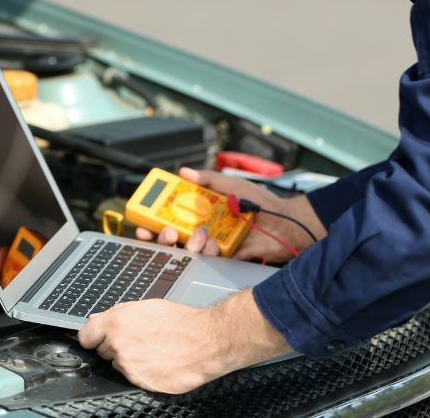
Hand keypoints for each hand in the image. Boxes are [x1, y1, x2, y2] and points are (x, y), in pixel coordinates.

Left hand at [78, 290, 289, 393]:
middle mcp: (119, 346)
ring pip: (120, 365)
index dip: (93, 336)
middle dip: (116, 346)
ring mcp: (130, 367)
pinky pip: (134, 377)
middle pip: (104, 351)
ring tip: (153, 349)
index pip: (85, 336)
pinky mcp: (142, 383)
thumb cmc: (179, 321)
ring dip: (131, 359)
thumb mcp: (145, 306)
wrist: (206, 341)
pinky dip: (143, 372)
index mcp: (116, 323)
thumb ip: (117, 314)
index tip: (98, 338)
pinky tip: (159, 361)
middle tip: (139, 339)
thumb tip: (96, 319)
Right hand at [135, 167, 326, 263]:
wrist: (286, 224)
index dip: (154, 217)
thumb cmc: (261, 202)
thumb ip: (209, 179)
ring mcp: (211, 244)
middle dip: (161, 235)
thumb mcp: (232, 185)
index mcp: (201, 209)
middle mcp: (202, 227)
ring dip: (185, 243)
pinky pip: (205, 258)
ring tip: (199, 234)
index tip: (143, 217)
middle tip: (164, 231)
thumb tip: (185, 171)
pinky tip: (212, 244)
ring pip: (185, 249)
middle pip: (171, 235)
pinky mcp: (223, 258)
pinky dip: (205, 251)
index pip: (170, 213)